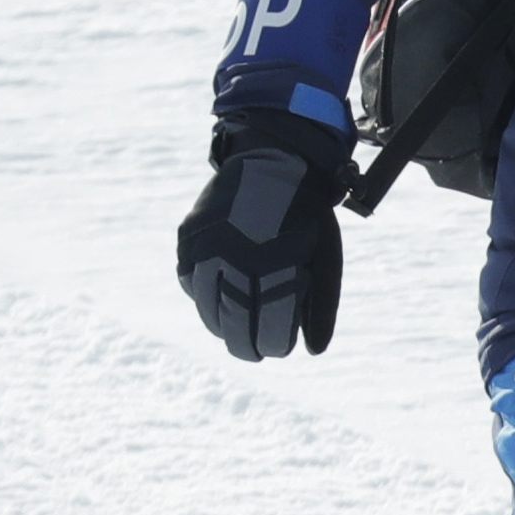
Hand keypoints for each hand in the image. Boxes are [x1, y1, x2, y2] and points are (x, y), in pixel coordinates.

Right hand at [177, 114, 348, 361]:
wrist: (278, 163)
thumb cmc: (308, 218)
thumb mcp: (325, 259)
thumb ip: (320, 306)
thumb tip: (314, 350)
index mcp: (275, 267)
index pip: (268, 325)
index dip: (273, 343)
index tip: (276, 349)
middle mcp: (236, 259)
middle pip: (233, 321)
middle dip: (245, 343)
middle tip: (253, 352)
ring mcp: (208, 247)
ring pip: (206, 304)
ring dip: (219, 323)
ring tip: (233, 331)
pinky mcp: (190, 236)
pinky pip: (190, 277)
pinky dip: (202, 294)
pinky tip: (215, 299)